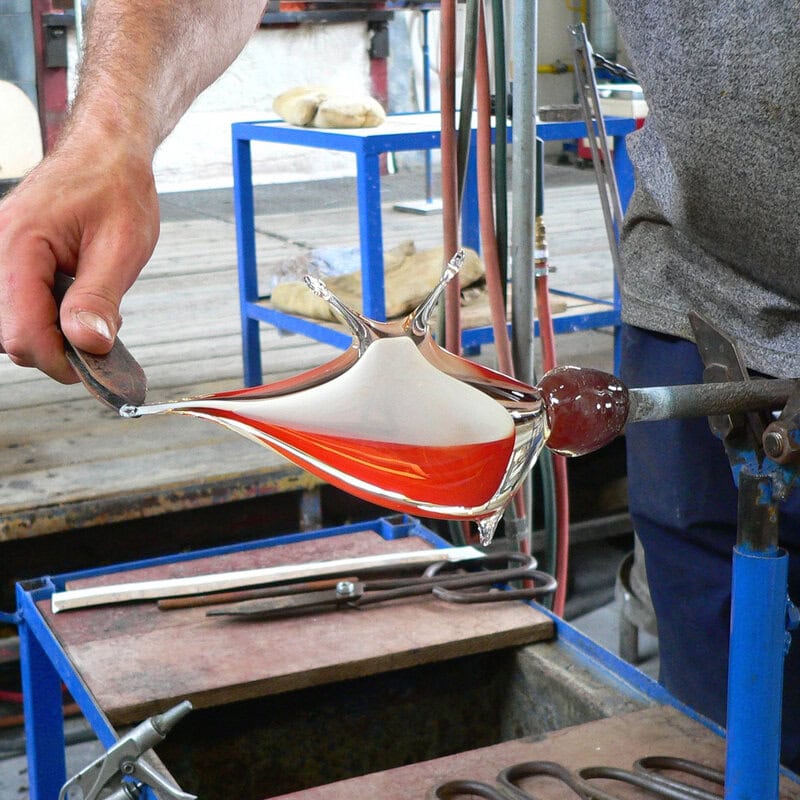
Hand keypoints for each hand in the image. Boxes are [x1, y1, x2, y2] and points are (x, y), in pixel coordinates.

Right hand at [0, 135, 159, 382]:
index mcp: (18, 245)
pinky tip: (76, 302)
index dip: (58, 360)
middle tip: (99, 333)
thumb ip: (99, 298)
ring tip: (90, 311)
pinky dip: (47, 316)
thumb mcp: (121, 247)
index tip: (94, 367)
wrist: (108, 151)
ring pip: (10, 325)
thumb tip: (87, 344)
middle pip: (10, 335)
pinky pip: (17, 305)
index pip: (20, 332)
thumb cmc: (116, 188)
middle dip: (56, 348)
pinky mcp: (9, 259)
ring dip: (52, 333)